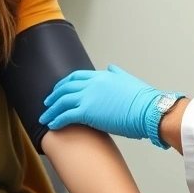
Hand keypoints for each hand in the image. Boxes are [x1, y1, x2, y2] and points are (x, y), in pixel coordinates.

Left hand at [40, 65, 163, 142]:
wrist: (148, 110)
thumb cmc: (142, 99)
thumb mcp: (128, 79)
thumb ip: (117, 73)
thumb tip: (111, 67)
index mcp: (101, 76)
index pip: (76, 77)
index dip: (65, 84)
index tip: (59, 90)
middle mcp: (92, 84)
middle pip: (65, 88)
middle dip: (54, 96)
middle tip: (47, 103)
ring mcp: (88, 97)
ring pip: (62, 102)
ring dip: (51, 110)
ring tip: (45, 117)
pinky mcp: (87, 112)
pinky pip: (65, 115)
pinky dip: (56, 120)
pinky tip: (52, 125)